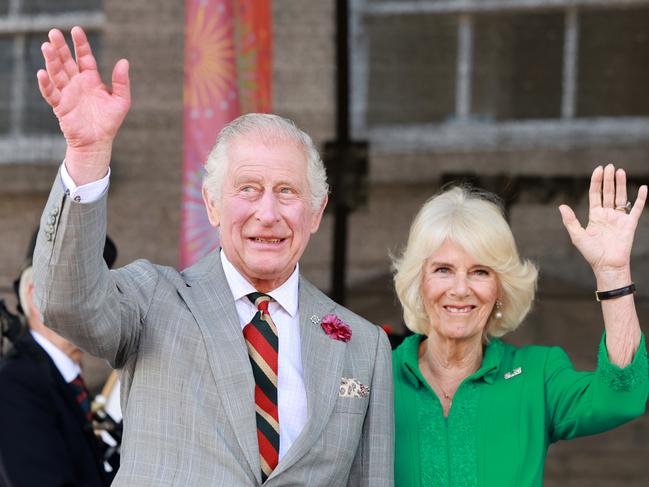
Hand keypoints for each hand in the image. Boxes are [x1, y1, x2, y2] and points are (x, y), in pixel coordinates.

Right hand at [37, 26, 130, 183]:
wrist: (98, 142)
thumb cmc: (109, 121)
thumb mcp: (121, 100)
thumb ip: (122, 82)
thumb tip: (124, 61)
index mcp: (91, 79)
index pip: (84, 57)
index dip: (81, 44)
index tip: (76, 30)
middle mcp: (77, 83)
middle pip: (67, 62)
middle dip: (60, 48)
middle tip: (53, 32)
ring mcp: (67, 93)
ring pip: (57, 74)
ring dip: (51, 61)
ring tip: (47, 47)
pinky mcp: (60, 106)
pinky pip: (51, 93)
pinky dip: (46, 84)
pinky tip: (42, 73)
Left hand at [559, 164, 646, 281]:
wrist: (607, 266)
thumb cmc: (592, 253)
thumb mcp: (578, 236)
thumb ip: (571, 221)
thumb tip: (562, 206)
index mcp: (595, 216)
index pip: (595, 195)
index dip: (596, 182)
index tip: (598, 170)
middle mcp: (607, 215)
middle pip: (608, 193)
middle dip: (608, 180)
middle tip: (610, 166)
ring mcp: (619, 218)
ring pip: (620, 197)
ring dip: (621, 184)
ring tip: (620, 171)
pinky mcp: (630, 224)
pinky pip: (636, 209)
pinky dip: (640, 199)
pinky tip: (643, 188)